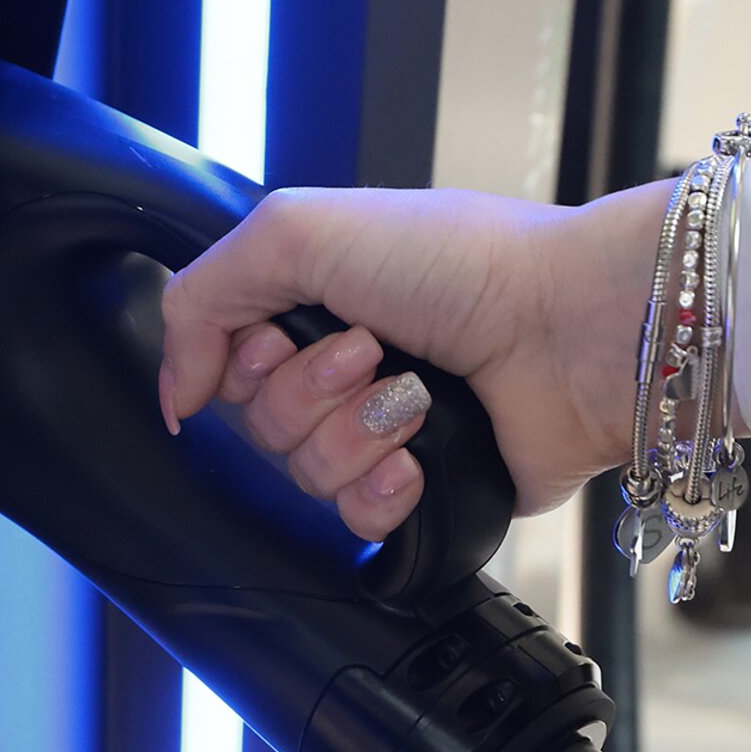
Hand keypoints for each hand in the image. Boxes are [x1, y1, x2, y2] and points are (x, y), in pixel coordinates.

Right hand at [157, 182, 668, 539]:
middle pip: (256, 426)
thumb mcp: (297, 228)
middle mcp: (344, 369)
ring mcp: (386, 433)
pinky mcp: (427, 491)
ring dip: (352, 436)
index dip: (240, 361)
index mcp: (313, 303)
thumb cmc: (462, 262)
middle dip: (305, 394)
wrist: (573, 326)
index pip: (221, 366)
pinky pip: (356, 523)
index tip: (284, 332)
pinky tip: (421, 458)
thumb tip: (177, 392)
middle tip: (370, 352)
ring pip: (302, 476)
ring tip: (411, 399)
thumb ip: (200, 298)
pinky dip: (383, 491)